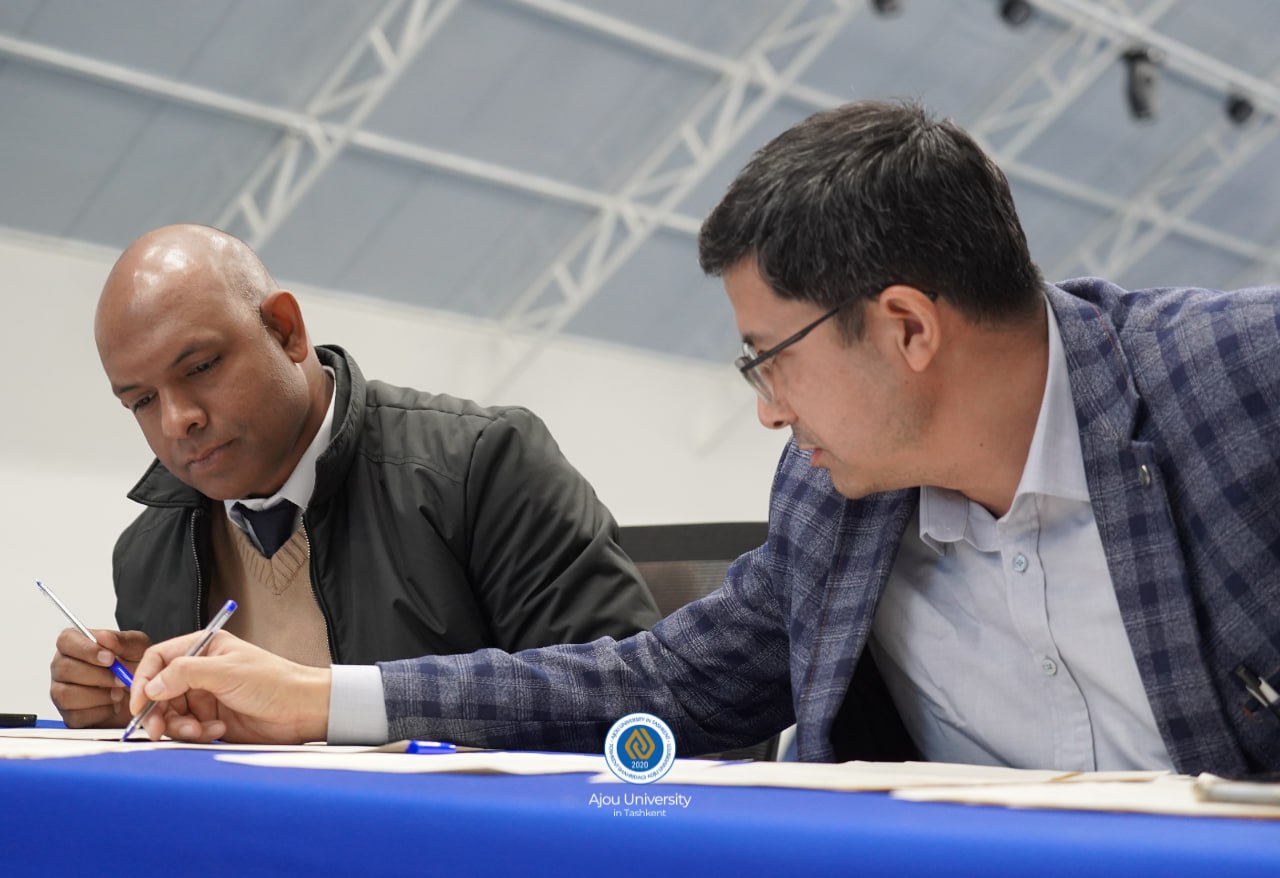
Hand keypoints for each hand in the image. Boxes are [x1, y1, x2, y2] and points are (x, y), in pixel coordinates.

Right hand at [50, 628, 150, 727]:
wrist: (142, 695)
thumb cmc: (135, 667)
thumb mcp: (137, 648)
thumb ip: (122, 640)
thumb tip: (103, 637)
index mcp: (77, 645)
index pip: (66, 640)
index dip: (86, 649)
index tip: (110, 658)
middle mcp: (64, 667)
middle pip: (64, 668)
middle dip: (97, 675)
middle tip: (120, 678)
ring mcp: (62, 692)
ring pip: (65, 694)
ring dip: (98, 695)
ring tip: (118, 693)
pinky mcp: (69, 715)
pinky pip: (75, 715)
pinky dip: (99, 712)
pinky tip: (112, 706)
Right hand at [129, 630, 330, 743]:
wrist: (303, 711)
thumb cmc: (275, 682)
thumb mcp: (226, 672)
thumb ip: (184, 674)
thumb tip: (150, 685)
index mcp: (204, 648)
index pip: (158, 659)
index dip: (143, 681)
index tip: (139, 704)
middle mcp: (202, 671)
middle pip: (159, 692)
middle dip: (158, 712)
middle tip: (159, 730)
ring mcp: (207, 697)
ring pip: (172, 715)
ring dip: (180, 726)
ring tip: (201, 730)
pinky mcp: (213, 720)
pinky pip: (188, 730)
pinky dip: (197, 734)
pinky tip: (218, 731)